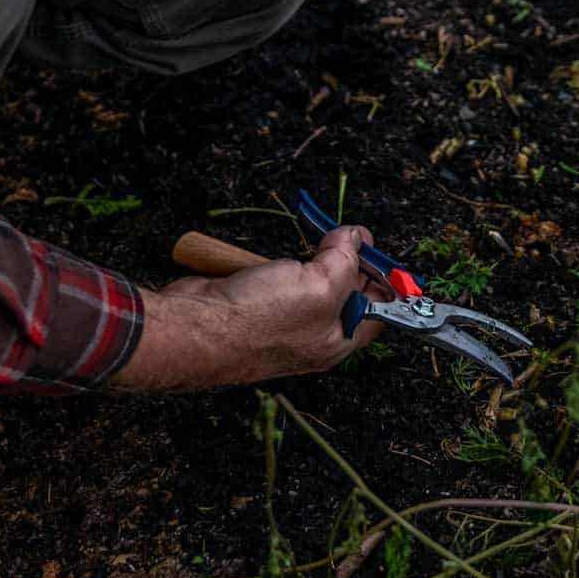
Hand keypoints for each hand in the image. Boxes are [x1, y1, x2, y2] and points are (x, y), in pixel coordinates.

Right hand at [111, 225, 382, 391]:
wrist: (193, 328)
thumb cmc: (257, 320)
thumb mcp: (320, 286)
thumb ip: (345, 260)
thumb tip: (355, 238)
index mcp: (336, 340)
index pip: (377, 314)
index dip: (385, 283)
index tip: (384, 254)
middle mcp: (311, 334)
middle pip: (343, 293)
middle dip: (347, 263)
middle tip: (348, 237)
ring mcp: (280, 318)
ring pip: (307, 281)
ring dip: (310, 259)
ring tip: (316, 240)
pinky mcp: (253, 303)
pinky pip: (274, 277)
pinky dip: (276, 262)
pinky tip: (274, 255)